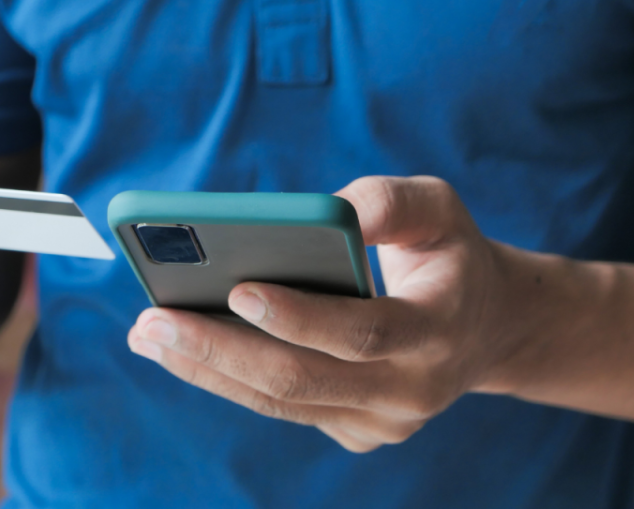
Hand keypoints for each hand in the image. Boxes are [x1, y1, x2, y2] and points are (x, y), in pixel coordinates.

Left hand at [127, 176, 526, 451]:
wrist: (488, 326)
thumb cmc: (447, 253)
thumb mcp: (438, 208)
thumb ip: (388, 202)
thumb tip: (327, 213)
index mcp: (438, 330)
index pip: (363, 331)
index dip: (300, 316)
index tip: (237, 289)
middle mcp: (411, 390)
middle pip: (302, 378)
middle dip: (219, 348)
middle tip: (151, 320)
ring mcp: (382, 422)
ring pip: (280, 401)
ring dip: (206, 368)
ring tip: (145, 334)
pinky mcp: (354, 432)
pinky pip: (281, 407)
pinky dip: (226, 377)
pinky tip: (177, 348)